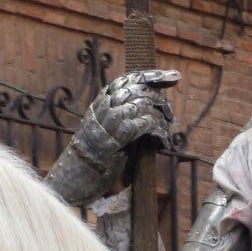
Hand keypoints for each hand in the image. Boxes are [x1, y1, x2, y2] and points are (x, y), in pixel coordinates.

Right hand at [45, 69, 179, 205]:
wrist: (79, 174)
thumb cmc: (98, 152)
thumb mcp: (108, 125)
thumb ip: (122, 111)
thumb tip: (149, 102)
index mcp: (101, 102)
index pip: (127, 80)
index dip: (151, 76)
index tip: (172, 76)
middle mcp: (102, 109)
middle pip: (136, 90)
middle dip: (159, 96)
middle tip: (170, 111)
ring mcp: (106, 125)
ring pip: (139, 105)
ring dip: (158, 115)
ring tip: (166, 124)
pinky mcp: (112, 141)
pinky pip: (137, 126)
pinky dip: (153, 127)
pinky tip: (160, 134)